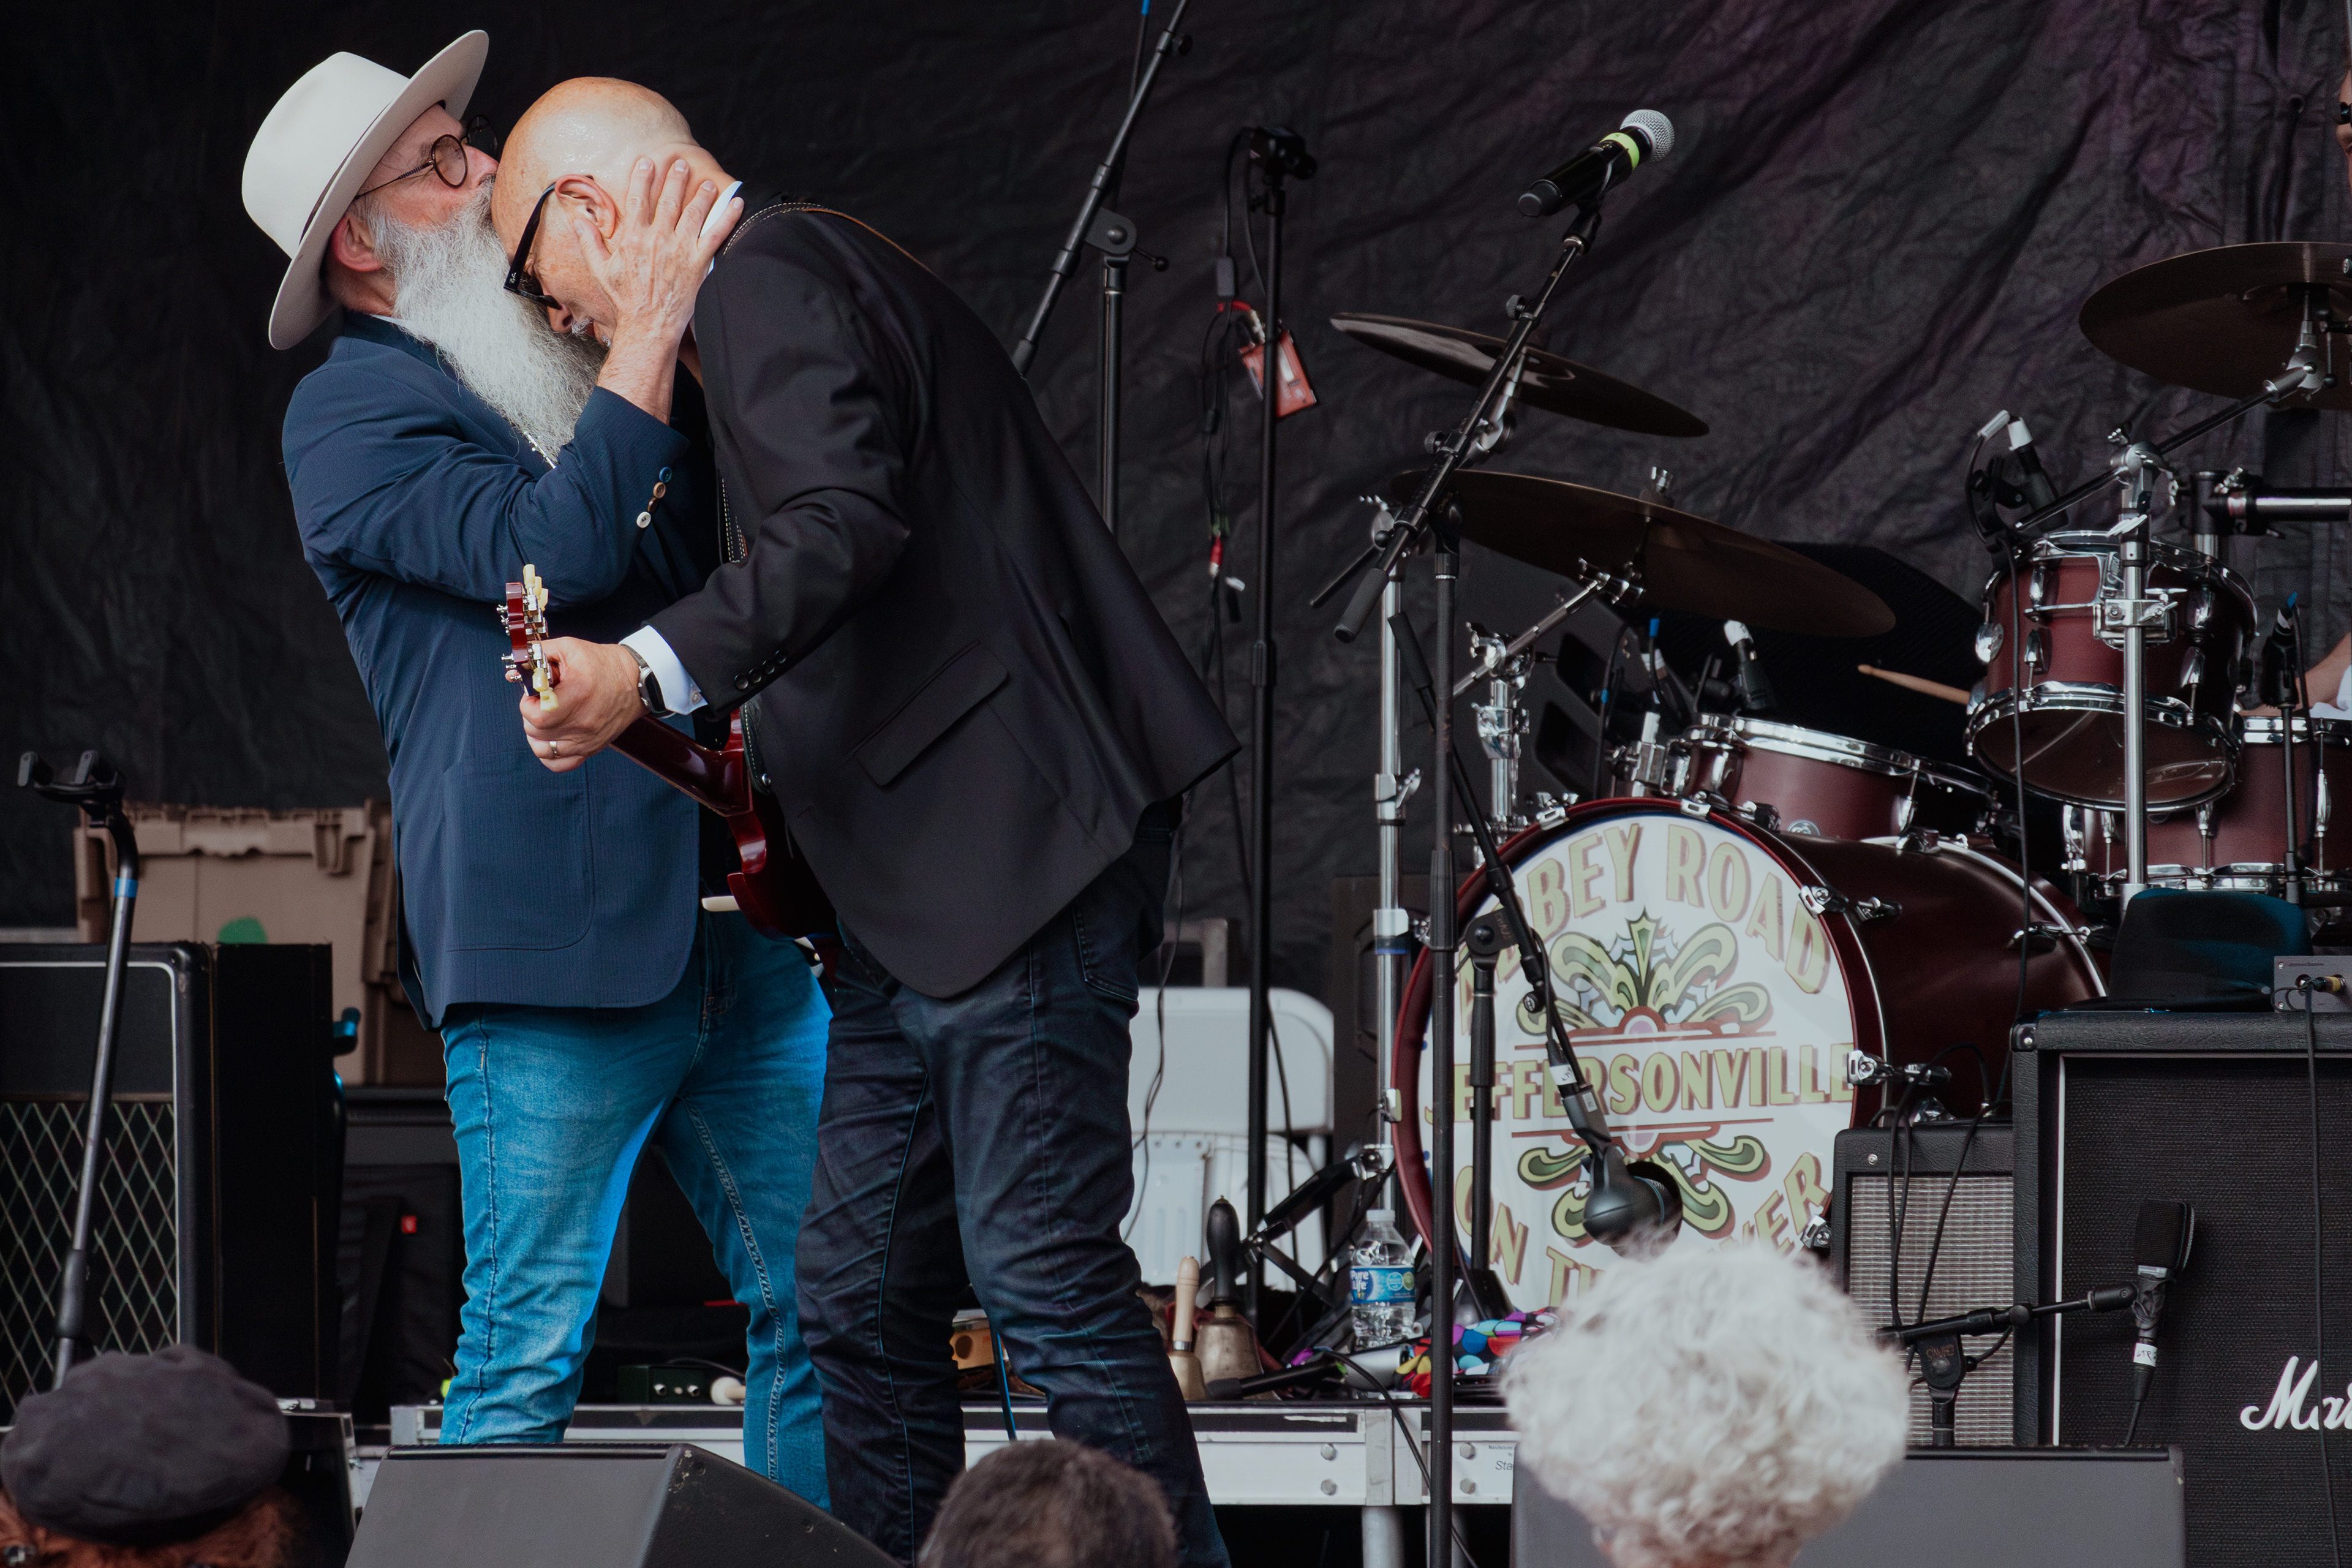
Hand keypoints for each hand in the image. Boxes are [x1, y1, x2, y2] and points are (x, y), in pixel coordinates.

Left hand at [520, 639, 643, 771]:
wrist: (636, 681)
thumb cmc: (604, 664)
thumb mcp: (570, 647)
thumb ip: (539, 652)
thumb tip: (518, 662)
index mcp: (578, 694)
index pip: (537, 715)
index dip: (527, 705)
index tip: (533, 695)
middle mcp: (584, 722)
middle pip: (538, 732)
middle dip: (530, 716)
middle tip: (540, 702)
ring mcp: (588, 739)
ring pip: (544, 751)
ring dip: (536, 735)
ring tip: (544, 719)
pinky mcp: (592, 748)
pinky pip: (561, 764)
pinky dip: (549, 755)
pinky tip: (551, 739)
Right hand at [580, 157, 737, 351]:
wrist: (648, 325)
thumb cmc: (625, 300)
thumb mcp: (600, 270)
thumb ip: (589, 242)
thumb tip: (576, 220)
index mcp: (634, 238)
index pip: (638, 199)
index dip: (643, 177)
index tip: (647, 161)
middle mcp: (658, 239)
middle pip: (668, 200)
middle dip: (675, 178)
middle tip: (681, 163)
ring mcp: (680, 250)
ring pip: (694, 213)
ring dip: (702, 194)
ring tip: (707, 182)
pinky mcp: (699, 263)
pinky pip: (717, 235)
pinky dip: (728, 217)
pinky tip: (736, 202)